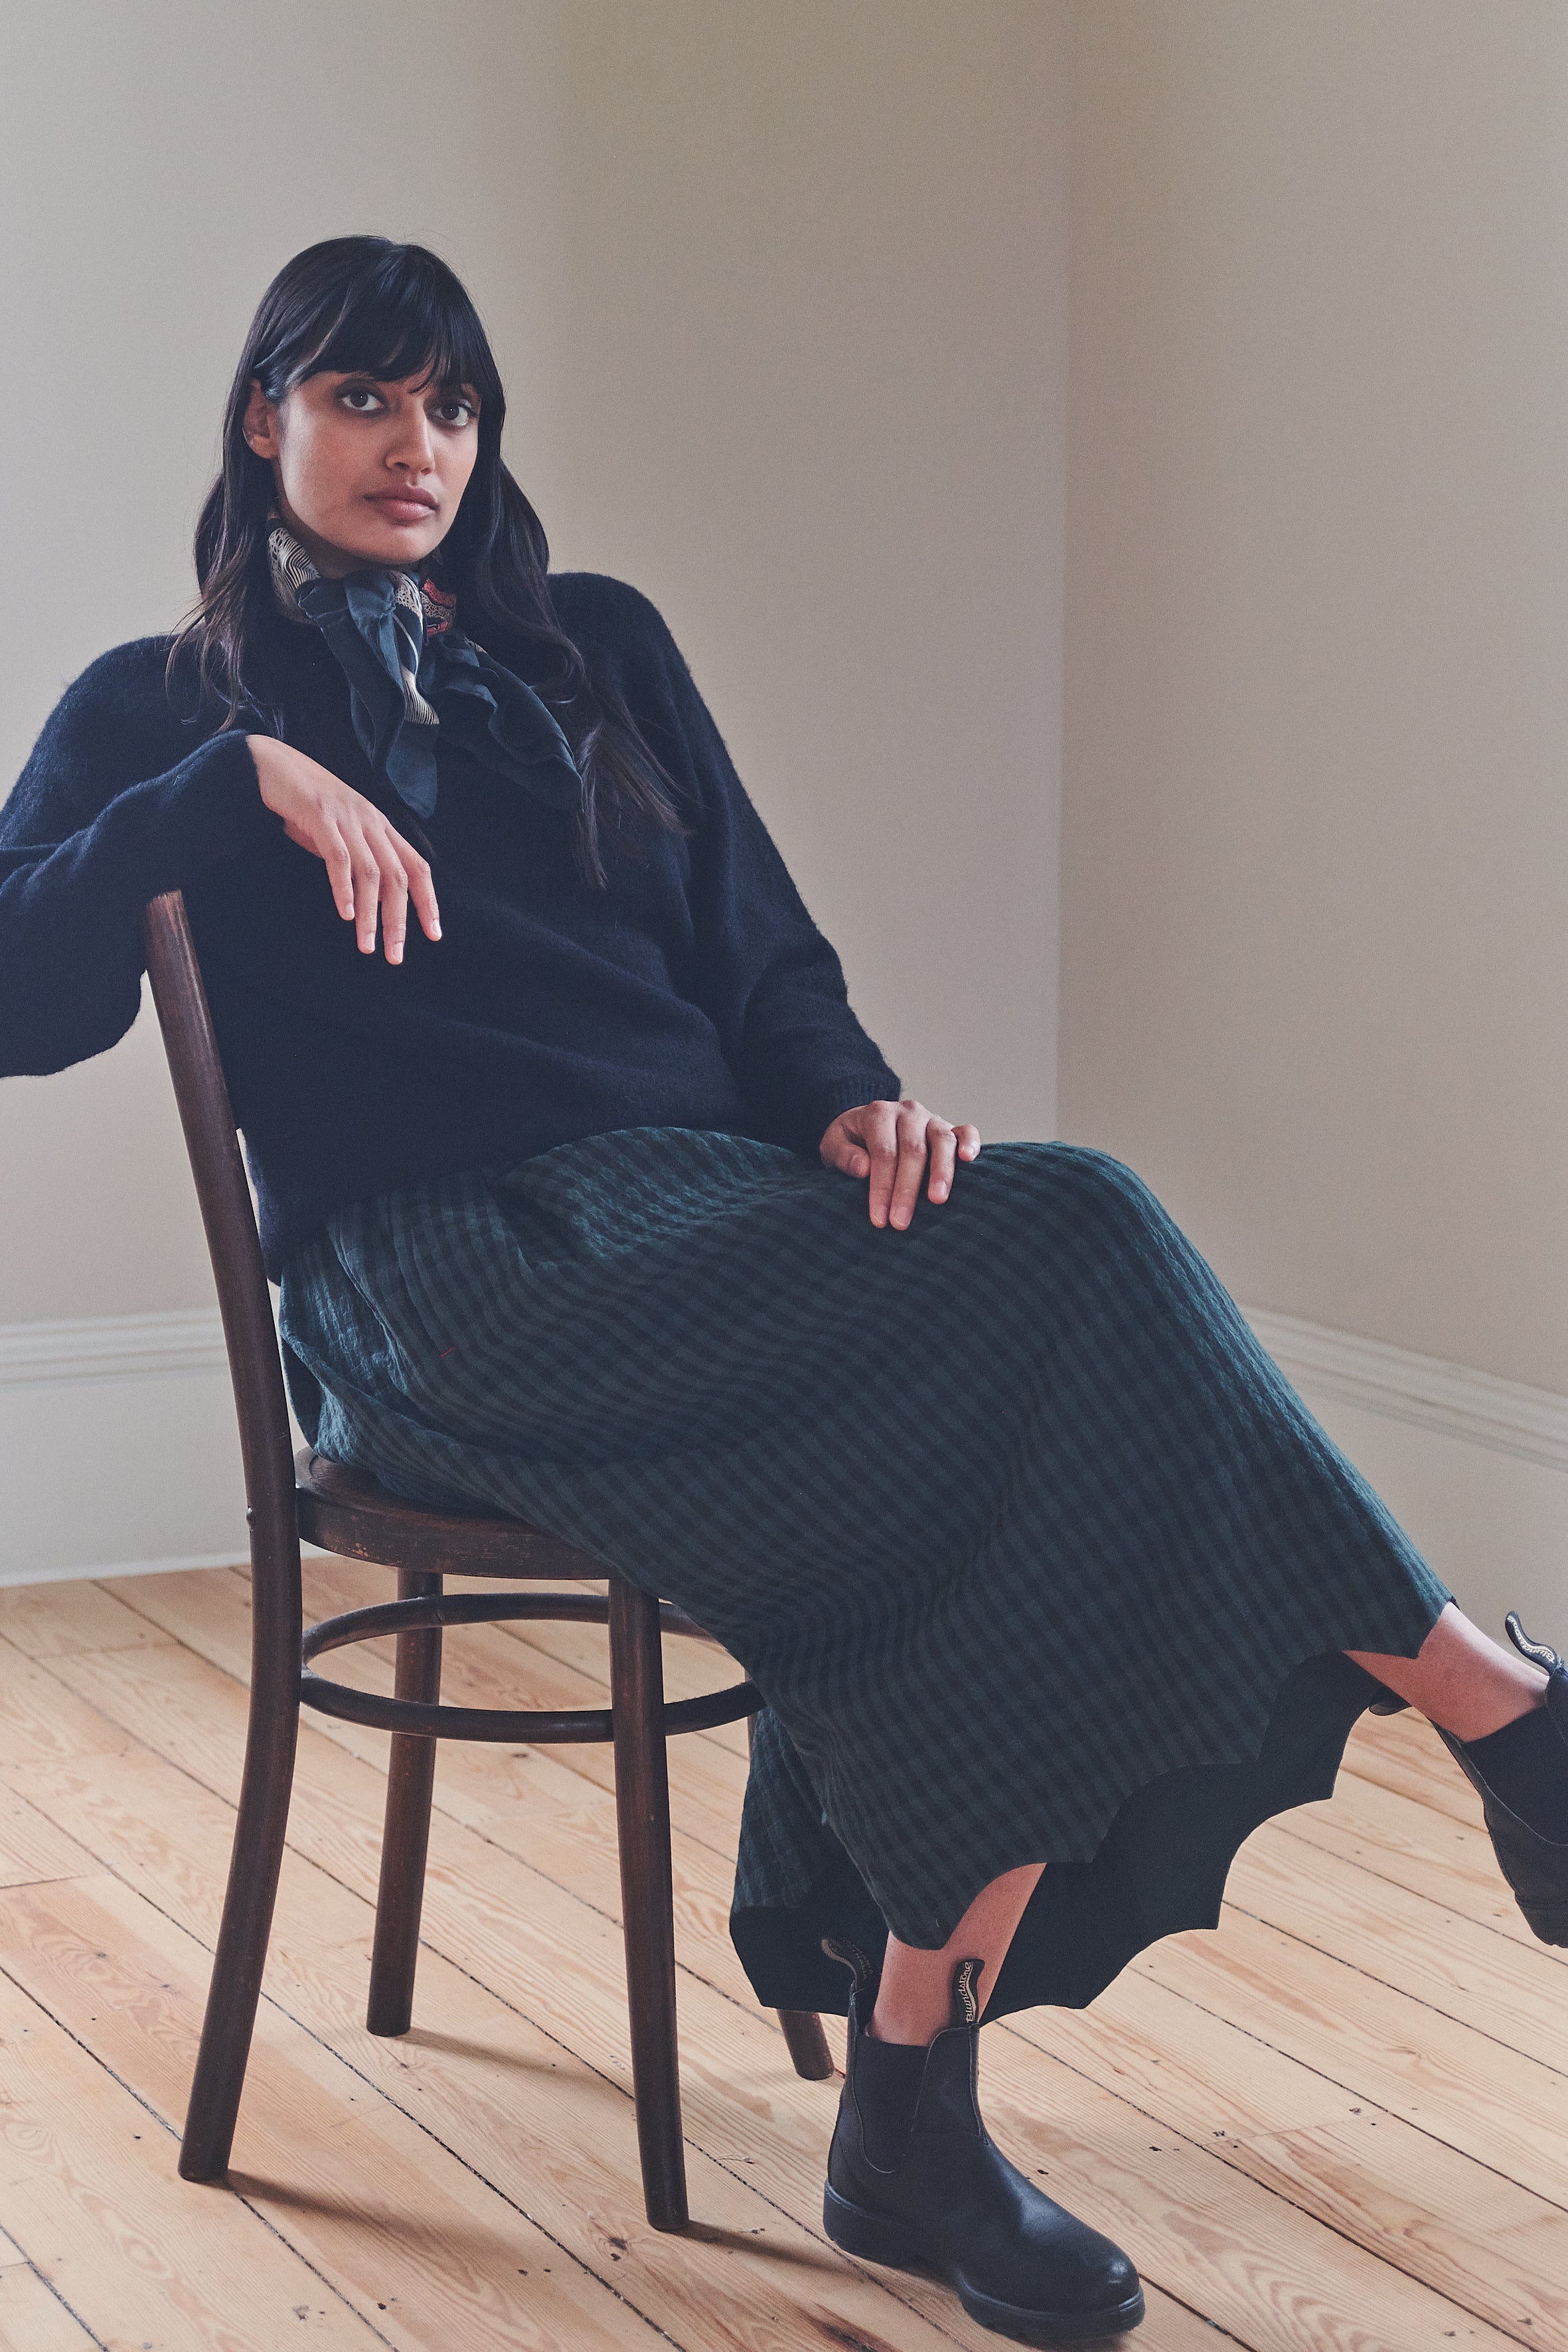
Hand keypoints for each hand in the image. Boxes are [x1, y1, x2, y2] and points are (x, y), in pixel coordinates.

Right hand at [247, 736, 440, 963]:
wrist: (272, 765)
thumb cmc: (306, 806)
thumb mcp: (341, 835)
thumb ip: (357, 861)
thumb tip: (368, 900)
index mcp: (381, 827)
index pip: (417, 867)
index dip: (427, 901)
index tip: (433, 935)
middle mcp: (371, 822)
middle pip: (397, 877)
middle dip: (399, 920)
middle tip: (395, 955)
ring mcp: (347, 818)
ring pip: (371, 873)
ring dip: (371, 914)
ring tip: (367, 945)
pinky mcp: (321, 816)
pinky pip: (338, 858)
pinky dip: (344, 888)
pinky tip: (346, 914)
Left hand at [819, 1097, 980, 1228]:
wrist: (865, 1125)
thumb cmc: (850, 1143)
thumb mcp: (834, 1146)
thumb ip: (843, 1155)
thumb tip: (863, 1168)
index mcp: (878, 1114)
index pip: (883, 1153)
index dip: (881, 1186)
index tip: (879, 1218)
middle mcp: (908, 1112)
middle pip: (912, 1151)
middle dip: (906, 1189)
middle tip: (901, 1222)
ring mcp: (931, 1118)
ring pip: (941, 1141)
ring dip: (941, 1172)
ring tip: (937, 1200)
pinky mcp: (950, 1127)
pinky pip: (966, 1131)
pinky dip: (970, 1143)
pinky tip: (969, 1160)